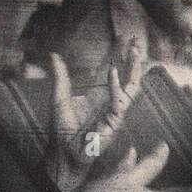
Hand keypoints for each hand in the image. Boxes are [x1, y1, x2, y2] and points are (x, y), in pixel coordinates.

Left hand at [47, 42, 144, 189]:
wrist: (63, 153)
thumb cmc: (62, 131)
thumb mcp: (59, 98)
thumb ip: (60, 77)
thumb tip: (54, 55)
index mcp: (98, 94)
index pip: (111, 68)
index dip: (117, 53)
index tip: (124, 37)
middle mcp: (110, 100)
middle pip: (126, 74)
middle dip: (132, 57)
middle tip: (137, 39)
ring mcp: (115, 110)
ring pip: (131, 85)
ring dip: (133, 68)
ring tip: (135, 51)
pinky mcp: (114, 121)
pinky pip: (119, 102)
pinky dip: (116, 87)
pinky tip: (113, 73)